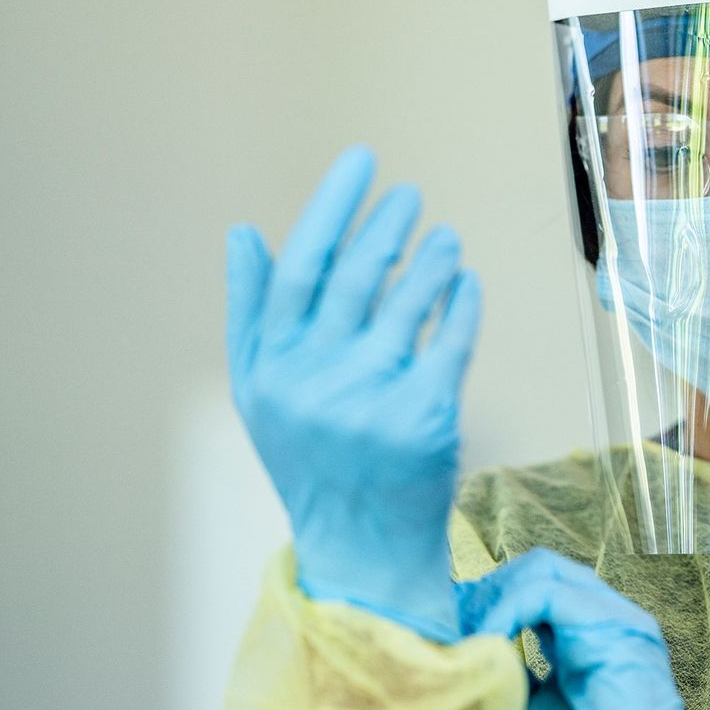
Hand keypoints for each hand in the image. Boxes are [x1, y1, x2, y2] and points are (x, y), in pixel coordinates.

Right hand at [226, 146, 481, 640]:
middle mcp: (316, 383)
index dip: (332, 207)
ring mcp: (374, 402)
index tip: (361, 162)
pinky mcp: (428, 421)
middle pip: (356, 278)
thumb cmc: (312, 458)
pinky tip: (466, 282)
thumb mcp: (261, 393)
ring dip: (431, 259)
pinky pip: (452, 341)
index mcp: (271, 369)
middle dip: (387, 225)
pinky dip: (461, 303)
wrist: (361, 547)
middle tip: (410, 195)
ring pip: (409, 304)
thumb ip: (252, 313)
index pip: (301, 267)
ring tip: (445, 237)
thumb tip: (242, 231)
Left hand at [460, 549, 687, 709]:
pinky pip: (550, 595)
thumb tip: (466, 636)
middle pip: (539, 569)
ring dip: (495, 596)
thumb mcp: (527, 704)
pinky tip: (490, 636)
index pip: (536, 584)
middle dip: (489, 589)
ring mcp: (616, 619)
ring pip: (543, 571)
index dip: (490, 595)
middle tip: (453, 621)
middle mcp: (606, 618)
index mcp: (588, 634)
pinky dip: (509, 607)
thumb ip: (507, 665)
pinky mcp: (618, 629)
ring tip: (468, 631)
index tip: (450, 621)